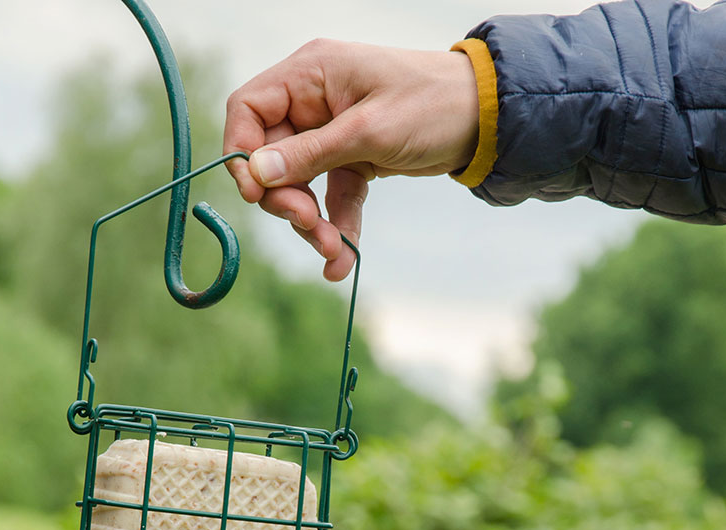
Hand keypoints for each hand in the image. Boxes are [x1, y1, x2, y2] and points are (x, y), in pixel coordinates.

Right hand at [223, 39, 478, 279]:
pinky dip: (336, 226)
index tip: (254, 195)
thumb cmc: (430, 106)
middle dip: (286, 199)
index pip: (248, 109)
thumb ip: (310, 153)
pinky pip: (331, 198)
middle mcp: (313, 101)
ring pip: (299, 185)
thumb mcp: (367, 132)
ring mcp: (331, 134)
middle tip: (308, 225)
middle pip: (270, 157)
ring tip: (333, 251)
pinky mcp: (352, 161)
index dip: (242, 152)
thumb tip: (256, 174)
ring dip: (311, 223)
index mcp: (309, 75)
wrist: (483, 119)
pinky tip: (343, 259)